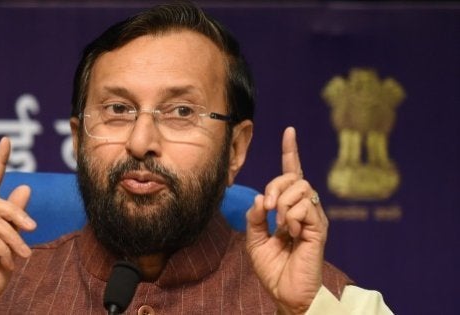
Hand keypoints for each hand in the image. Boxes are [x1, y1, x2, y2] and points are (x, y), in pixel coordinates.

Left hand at [245, 127, 327, 314]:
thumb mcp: (254, 240)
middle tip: (267, 208)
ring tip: (279, 223)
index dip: (291, 152)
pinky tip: (289, 231)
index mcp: (289, 209)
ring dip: (283, 201)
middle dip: (276, 185)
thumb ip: (254, 217)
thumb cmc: (273, 269)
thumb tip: (260, 199)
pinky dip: (291, 216)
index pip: (292, 174)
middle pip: (294, 177)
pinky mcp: (319, 228)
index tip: (289, 132)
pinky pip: (305, 207)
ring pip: (301, 187)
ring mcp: (313, 218)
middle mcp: (304, 210)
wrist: (286, 293)